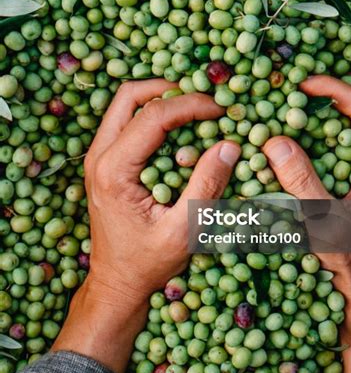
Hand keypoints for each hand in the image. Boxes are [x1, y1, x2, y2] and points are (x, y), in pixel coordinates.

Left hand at [53, 80, 240, 372]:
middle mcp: (99, 156)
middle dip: (171, 90)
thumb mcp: (184, 230)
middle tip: (204, 101)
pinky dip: (154, 115)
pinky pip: (127, 121)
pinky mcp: (105, 162)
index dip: (191, 105)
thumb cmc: (148, 262)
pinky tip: (180, 129)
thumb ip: (206, 186)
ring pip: (126, 104)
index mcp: (113, 170)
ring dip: (161, 99)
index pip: (153, 116)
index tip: (221, 110)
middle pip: (130, 96)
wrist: (117, 283)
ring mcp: (98, 157)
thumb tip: (230, 145)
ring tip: (195, 109)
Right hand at [262, 76, 350, 372]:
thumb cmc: (346, 256)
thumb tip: (275, 142)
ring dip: (348, 99)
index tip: (302, 84)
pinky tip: (317, 128)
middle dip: (348, 85)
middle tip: (312, 88)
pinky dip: (344, 118)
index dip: (333, 87)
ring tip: (313, 101)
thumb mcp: (321, 221)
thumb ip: (301, 181)